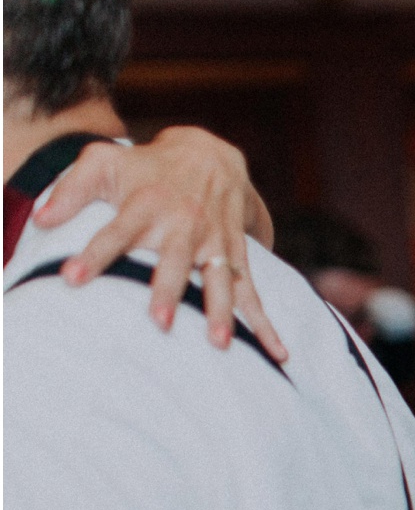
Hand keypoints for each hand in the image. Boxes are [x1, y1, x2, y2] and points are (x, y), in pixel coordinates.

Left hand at [37, 127, 285, 359]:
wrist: (210, 155)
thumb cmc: (147, 165)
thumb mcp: (102, 161)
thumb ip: (70, 189)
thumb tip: (39, 219)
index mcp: (146, 205)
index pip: (114, 233)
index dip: (94, 255)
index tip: (72, 279)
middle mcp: (182, 226)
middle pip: (173, 262)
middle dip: (168, 290)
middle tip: (160, 320)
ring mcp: (213, 245)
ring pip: (218, 282)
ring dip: (220, 312)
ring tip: (219, 343)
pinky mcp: (236, 257)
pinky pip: (253, 293)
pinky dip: (267, 324)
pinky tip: (280, 354)